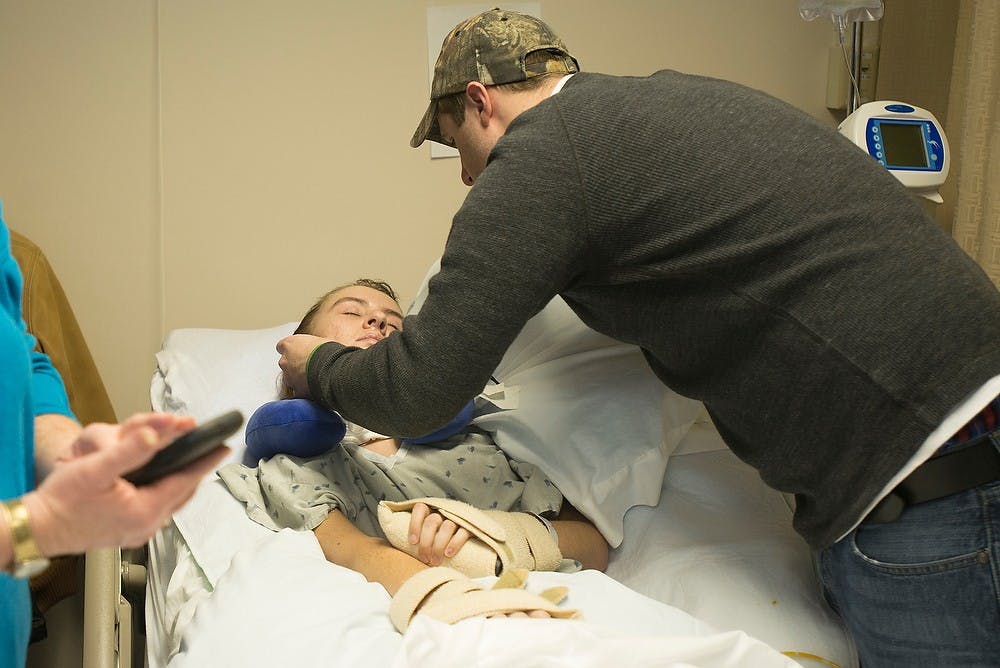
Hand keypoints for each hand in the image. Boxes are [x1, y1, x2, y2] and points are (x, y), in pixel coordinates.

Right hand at [22, 413, 228, 556]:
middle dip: (196, 470)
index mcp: (144, 511)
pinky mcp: (128, 532)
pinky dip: (166, 491)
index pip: (185, 481)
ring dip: (182, 481)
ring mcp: (138, 532)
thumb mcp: (95, 468)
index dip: (205, 462)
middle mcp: (146, 525)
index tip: (223, 447)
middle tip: (210, 451)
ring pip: (171, 501)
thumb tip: (155, 435)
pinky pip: (157, 508)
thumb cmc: (62, 501)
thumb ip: (128, 451)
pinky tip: (163, 480)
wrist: (37, 529)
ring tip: (193, 462)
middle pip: (182, 492)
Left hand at [276, 334, 331, 398]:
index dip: (291, 350)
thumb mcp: (319, 341)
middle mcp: (285, 361)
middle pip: (286, 363)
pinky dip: (306, 390)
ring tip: (315, 377)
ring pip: (291, 379)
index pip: (282, 346)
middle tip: (309, 365)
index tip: (299, 352)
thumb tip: (317, 348)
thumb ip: (310, 345)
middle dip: (295, 365)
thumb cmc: (328, 351)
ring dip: (299, 378)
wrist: (333, 368)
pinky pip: (300, 391)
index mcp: (289, 345)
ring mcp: (289, 377)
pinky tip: (317, 388)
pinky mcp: (297, 391)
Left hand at [408, 501, 470, 565]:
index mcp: (431, 511)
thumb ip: (413, 536)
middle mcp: (444, 512)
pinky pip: (463, 532)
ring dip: (438, 545)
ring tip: (435, 560)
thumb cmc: (439, 541)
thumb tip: (391, 543)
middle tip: (424, 558)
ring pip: (447, 527)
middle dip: (426, 542)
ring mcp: (458, 519)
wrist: (472, 545)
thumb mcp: (426, 535)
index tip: (413, 542)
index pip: (420, 509)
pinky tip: (448, 553)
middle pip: (432, 521)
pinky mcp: (470, 527)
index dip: (414, 524)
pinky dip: (454, 543)